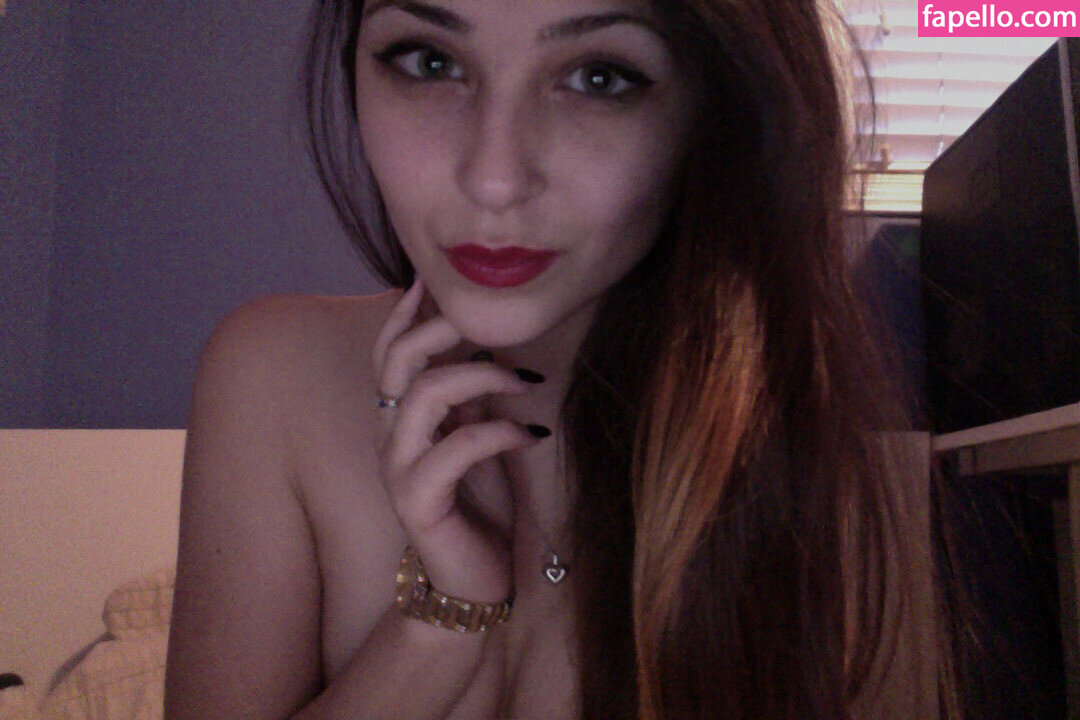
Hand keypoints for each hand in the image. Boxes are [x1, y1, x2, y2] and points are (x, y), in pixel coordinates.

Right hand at [371, 278, 547, 602]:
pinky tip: (532, 434)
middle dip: (443, 328)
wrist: (470, 579)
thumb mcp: (477, 434)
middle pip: (398, 360)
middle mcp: (389, 436)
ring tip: (526, 381)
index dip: (408, 311)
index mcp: (400, 416)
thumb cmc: (478, 504)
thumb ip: (471, 393)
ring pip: (425, 395)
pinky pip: (456, 447)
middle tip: (490, 320)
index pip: (390, 351)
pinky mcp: (418, 501)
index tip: (436, 277)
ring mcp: (398, 468)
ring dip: (483, 376)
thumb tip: (486, 341)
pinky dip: (500, 431)